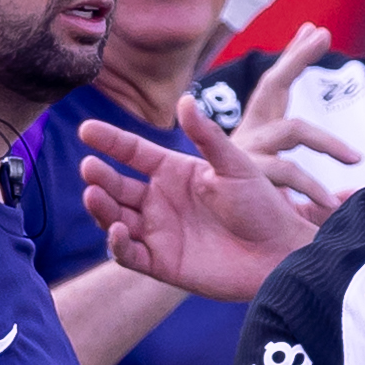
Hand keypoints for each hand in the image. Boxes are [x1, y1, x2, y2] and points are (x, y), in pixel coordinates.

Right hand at [80, 100, 312, 299]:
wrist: (279, 254)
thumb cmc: (261, 206)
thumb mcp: (234, 165)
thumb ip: (207, 137)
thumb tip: (184, 100)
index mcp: (174, 172)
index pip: (132, 152)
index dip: (109, 141)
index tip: (86, 130)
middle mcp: (160, 201)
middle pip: (117, 186)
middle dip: (99, 177)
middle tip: (89, 168)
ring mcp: (158, 232)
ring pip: (115, 218)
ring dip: (101, 208)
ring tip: (94, 195)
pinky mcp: (162, 264)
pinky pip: (129, 254)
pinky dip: (118, 244)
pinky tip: (117, 230)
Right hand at [232, 24, 361, 228]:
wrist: (218, 237)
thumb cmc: (253, 210)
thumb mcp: (288, 193)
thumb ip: (320, 189)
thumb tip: (357, 185)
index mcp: (258, 131)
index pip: (278, 84)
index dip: (295, 56)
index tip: (317, 29)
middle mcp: (250, 135)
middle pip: (273, 85)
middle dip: (297, 59)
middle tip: (322, 37)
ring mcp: (247, 152)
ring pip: (292, 131)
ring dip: (327, 141)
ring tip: (357, 159)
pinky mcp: (246, 175)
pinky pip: (286, 175)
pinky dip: (310, 188)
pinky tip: (332, 202)